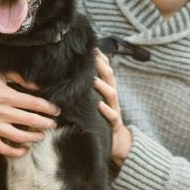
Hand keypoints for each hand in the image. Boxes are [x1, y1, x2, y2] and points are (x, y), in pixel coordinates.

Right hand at [0, 69, 59, 157]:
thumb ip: (16, 78)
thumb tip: (36, 86)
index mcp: (3, 94)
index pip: (33, 103)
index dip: (48, 108)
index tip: (56, 111)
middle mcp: (0, 111)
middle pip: (31, 121)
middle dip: (46, 123)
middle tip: (53, 124)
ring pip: (21, 137)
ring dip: (35, 137)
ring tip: (41, 135)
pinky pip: (5, 149)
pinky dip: (18, 151)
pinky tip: (24, 148)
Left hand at [94, 50, 132, 167]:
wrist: (118, 143)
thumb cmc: (102, 119)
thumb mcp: (96, 102)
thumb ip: (88, 89)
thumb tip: (71, 76)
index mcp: (107, 90)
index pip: (105, 70)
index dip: (100, 58)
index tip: (91, 46)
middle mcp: (112, 97)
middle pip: (110, 77)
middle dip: (102, 66)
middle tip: (91, 56)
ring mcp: (115, 109)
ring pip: (111, 94)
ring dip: (102, 86)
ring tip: (92, 79)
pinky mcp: (114, 124)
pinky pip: (112, 116)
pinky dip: (106, 110)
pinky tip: (98, 106)